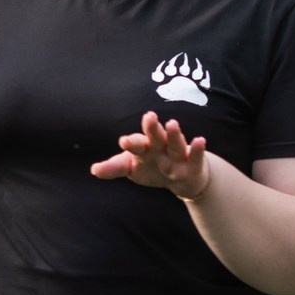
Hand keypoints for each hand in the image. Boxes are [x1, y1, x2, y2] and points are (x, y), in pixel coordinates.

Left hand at [90, 110, 208, 198]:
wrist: (183, 177)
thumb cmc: (153, 166)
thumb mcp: (132, 167)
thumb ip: (114, 168)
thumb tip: (93, 170)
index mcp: (145, 147)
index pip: (137, 143)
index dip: (131, 142)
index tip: (123, 141)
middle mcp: (160, 148)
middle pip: (156, 137)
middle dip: (152, 128)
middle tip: (149, 116)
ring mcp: (177, 155)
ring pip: (175, 144)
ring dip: (174, 134)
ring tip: (172, 123)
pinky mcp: (192, 165)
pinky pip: (195, 156)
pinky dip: (197, 149)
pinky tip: (200, 140)